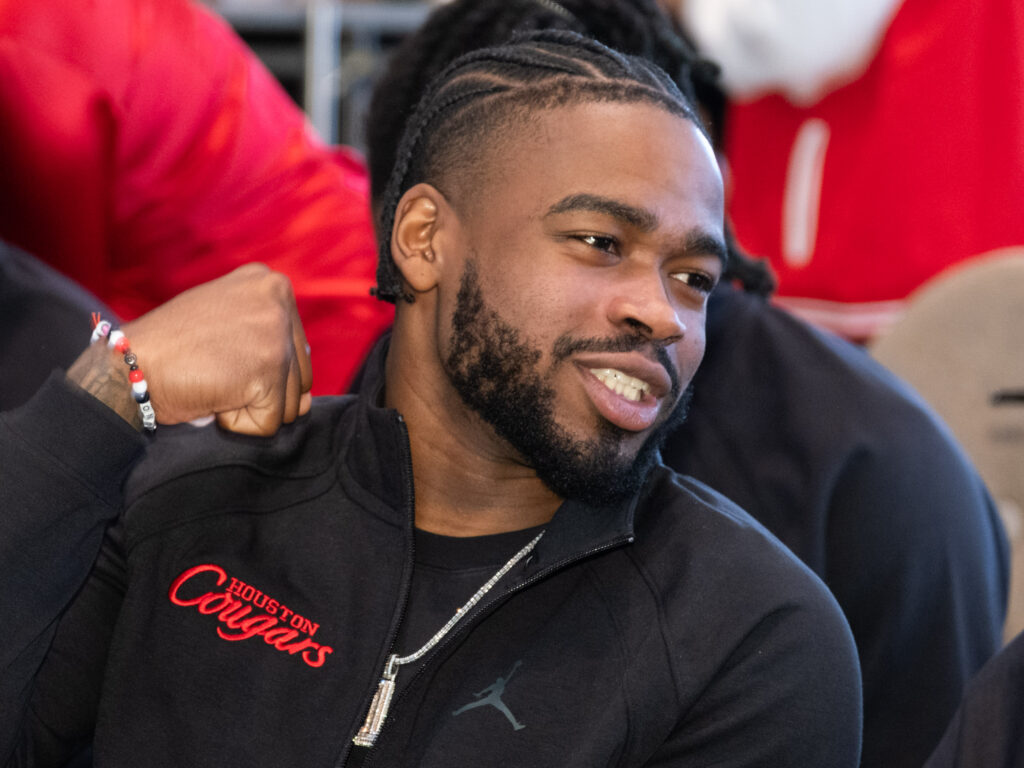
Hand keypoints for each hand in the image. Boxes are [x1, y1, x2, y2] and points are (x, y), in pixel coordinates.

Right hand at [69, 264, 312, 435]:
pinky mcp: (268, 372)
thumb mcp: (227, 326)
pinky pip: (268, 424)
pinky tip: (210, 396)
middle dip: (258, 390)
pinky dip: (237, 424)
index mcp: (270, 283)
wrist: (125, 365)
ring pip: (290, 404)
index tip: (221, 355)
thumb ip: (270, 349)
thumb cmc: (170, 349)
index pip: (296, 350)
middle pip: (300, 378)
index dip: (258, 368)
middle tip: (213, 369)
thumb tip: (309, 401)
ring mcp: (276, 335)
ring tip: (211, 379)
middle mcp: (279, 300)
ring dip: (246, 406)